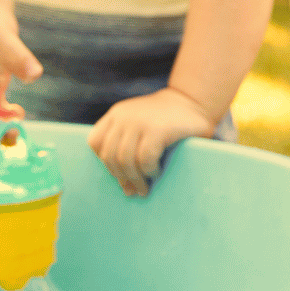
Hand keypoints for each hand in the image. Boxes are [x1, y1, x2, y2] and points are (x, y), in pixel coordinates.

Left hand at [88, 87, 215, 196]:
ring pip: (125, 160)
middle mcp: (124, 116)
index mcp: (117, 114)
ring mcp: (140, 122)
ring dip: (135, 179)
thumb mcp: (139, 124)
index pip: (95, 142)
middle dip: (121, 177)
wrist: (194, 100)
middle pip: (110, 156)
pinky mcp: (158, 130)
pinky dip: (149, 170)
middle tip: (133, 190)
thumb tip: (125, 188)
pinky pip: (145, 159)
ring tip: (144, 188)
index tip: (120, 173)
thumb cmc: (167, 120)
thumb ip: (127, 144)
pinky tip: (157, 171)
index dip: (105, 161)